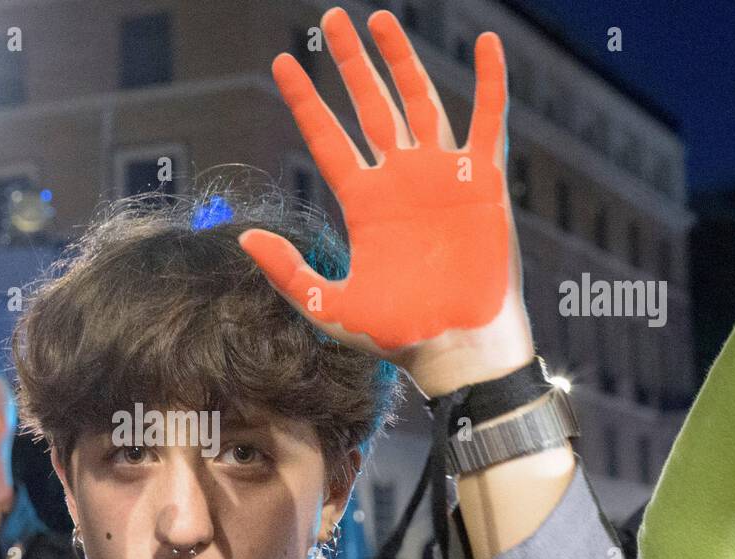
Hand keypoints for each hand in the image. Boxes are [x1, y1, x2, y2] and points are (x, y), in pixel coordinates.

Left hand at [238, 7, 532, 396]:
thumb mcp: (328, 304)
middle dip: (350, 63)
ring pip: (419, 101)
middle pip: (370, 106)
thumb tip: (244, 237)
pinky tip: (484, 44)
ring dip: (401, 60)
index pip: (328, 137)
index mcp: (363, 203)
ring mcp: (440, 177)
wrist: (453, 349)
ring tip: (379, 20)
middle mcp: (399, 181)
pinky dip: (490, 82)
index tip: (283, 63)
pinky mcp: (482, 182)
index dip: (306, 100)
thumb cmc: (396, 335)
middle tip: (330, 19)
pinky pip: (488, 122)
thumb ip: (287, 269)